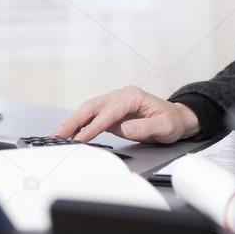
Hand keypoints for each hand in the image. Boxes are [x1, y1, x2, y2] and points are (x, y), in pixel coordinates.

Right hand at [52, 86, 200, 143]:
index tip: (82, 137)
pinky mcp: (111, 113)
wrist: (176, 119)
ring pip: (88, 110)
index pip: (109, 111)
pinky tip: (70, 134)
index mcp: (132, 96)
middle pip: (92, 106)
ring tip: (57, 135)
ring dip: (72, 122)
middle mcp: (120, 96)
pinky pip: (92, 117)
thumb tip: (125, 128)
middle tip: (58, 134)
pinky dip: (79, 125)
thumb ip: (145, 127)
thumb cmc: (172, 121)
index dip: (94, 125)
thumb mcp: (165, 126)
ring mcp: (114, 103)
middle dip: (74, 121)